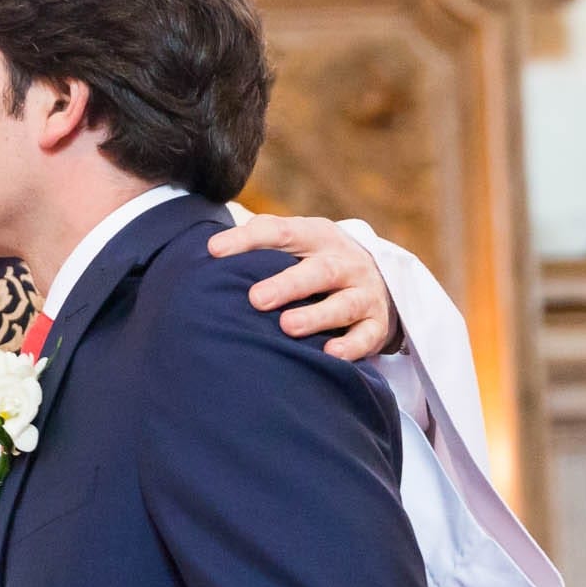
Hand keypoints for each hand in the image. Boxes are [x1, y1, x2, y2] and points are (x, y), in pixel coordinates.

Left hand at [207, 214, 399, 360]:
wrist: (376, 284)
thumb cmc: (313, 264)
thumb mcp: (294, 245)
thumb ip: (258, 242)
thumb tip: (208, 249)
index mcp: (317, 237)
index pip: (281, 232)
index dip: (248, 239)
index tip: (214, 251)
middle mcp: (344, 262)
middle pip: (319, 271)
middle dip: (288, 284)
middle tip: (256, 299)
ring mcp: (364, 293)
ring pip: (344, 304)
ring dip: (316, 316)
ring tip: (287, 327)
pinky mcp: (377, 325)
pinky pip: (366, 336)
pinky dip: (350, 346)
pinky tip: (330, 354)